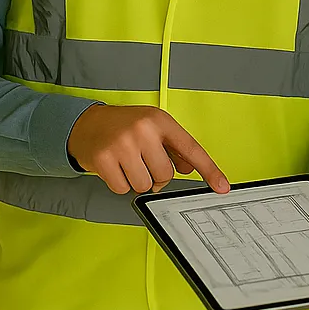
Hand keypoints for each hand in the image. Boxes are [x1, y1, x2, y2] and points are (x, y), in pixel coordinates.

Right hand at [68, 105, 229, 195]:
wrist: (86, 124)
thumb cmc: (123, 126)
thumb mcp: (152, 128)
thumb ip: (174, 147)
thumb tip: (189, 168)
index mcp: (159, 120)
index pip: (190, 148)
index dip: (208, 170)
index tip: (222, 187)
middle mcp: (142, 130)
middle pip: (165, 175)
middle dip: (156, 175)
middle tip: (142, 162)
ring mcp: (122, 144)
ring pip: (145, 185)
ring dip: (137, 180)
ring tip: (127, 163)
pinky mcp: (103, 160)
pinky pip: (123, 189)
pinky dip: (120, 183)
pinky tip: (115, 167)